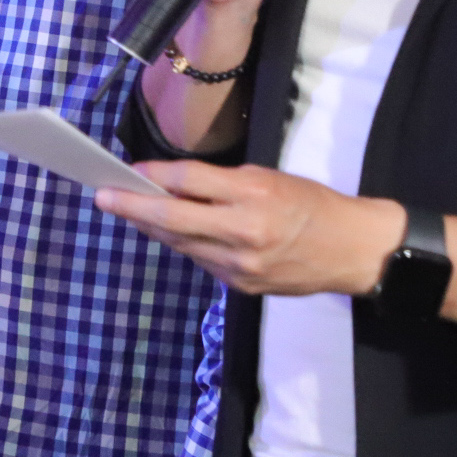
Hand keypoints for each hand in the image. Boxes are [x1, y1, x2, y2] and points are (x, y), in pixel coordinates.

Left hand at [96, 161, 403, 295]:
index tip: (129, 170)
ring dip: (152, 227)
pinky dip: (183, 243)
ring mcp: (240, 265)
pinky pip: (199, 260)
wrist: (354, 251)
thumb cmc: (311, 205)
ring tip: (129, 211)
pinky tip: (171, 231)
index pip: (189, 180)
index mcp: (254, 196)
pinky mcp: (240, 286)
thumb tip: (169, 184)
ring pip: (180, 243)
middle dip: (131, 206)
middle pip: (172, 218)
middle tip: (102, 196)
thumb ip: (219, 183)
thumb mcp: (268, 178)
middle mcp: (244, 232)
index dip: (155, 174)